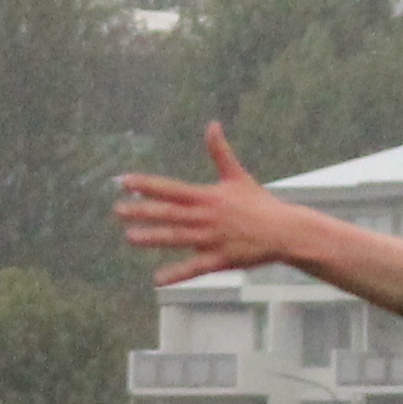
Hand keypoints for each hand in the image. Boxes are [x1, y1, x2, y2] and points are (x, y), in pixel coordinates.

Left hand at [115, 123, 307, 285]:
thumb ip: (220, 152)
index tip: (125, 181)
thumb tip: (212, 124)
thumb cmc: (259, 204)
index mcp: (208, 196)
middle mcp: (207, 217)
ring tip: (129, 237)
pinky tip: (157, 279)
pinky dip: (177, 274)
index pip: (171, 188)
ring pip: (178, 238)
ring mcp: (213, 239)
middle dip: (143, 210)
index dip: (148, 184)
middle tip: (117, 210)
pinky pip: (195, 268)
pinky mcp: (221, 259)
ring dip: (153, 237)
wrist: (285, 231)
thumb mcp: (237, 176)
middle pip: (170, 213)